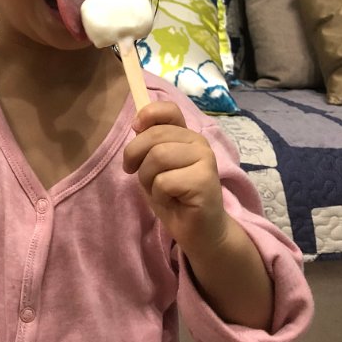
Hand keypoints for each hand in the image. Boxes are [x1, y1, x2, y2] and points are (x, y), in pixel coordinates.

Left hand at [123, 100, 228, 254]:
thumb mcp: (154, 167)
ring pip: (158, 157)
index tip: (136, 129)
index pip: (168, 110)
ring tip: (161, 191)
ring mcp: (205, 159)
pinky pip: (164, 181)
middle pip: (154, 136)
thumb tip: (137, 123)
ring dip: (148, 179)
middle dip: (136, 158)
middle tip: (140, 177)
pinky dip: (160, 195)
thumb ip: (149, 144)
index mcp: (186, 135)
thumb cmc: (174, 198)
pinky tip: (174, 201)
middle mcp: (198, 142)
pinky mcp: (204, 180)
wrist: (199, 232)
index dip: (147, 115)